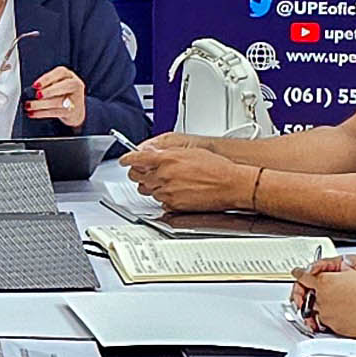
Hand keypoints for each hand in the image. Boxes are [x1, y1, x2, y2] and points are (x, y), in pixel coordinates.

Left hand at [23, 66, 85, 129]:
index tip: (35, 85)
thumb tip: (30, 91)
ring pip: (58, 101)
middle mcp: (74, 85)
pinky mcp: (72, 112)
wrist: (75, 111)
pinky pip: (55, 112)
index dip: (47, 78)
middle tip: (37, 95)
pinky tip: (33, 113)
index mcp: (68, 75)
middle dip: (49, 91)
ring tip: (29, 106)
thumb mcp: (55, 85)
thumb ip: (46, 86)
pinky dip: (42, 113)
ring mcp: (75, 99)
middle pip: (64, 86)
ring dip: (41, 104)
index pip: (60, 72)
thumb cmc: (61, 94)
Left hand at [119, 139, 252, 211]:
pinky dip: (164, 197)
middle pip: (137, 176)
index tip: (125, 159)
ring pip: (147, 190)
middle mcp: (164, 175)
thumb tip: (153, 153)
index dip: (127, 159)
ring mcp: (167, 191)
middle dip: (139, 173)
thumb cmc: (216, 168)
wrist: (230, 185)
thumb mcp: (190, 151)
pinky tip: (176, 191)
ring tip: (167, 181)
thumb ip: (167, 153)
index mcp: (167, 158)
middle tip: (145, 171)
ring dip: (152, 186)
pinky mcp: (173, 205)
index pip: (136, 158)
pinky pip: (160, 202)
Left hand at [297, 264, 355, 338]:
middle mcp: (322, 299)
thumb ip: (340, 274)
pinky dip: (334, 319)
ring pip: (318, 312)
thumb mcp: (354, 273)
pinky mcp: (334, 328)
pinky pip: (328, 324)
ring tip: (341, 305)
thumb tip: (338, 273)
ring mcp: (327, 315)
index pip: (304, 277)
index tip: (297, 273)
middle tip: (325, 294)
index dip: (300, 274)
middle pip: (309, 297)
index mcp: (325, 282)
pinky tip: (346, 315)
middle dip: (313, 295)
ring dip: (324, 308)